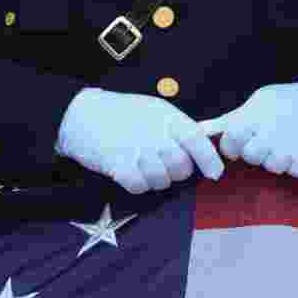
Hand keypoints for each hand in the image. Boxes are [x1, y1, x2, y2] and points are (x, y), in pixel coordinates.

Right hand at [56, 88, 224, 193]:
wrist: (82, 115)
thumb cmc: (122, 113)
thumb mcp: (154, 110)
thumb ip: (177, 127)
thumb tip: (204, 143)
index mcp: (166, 117)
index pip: (196, 139)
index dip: (209, 159)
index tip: (216, 173)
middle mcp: (154, 133)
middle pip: (181, 166)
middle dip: (177, 172)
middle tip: (164, 165)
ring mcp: (136, 150)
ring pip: (161, 180)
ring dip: (155, 179)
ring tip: (143, 166)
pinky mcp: (118, 165)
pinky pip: (139, 187)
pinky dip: (137, 185)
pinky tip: (130, 172)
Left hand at [199, 81, 297, 177]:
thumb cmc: (280, 106)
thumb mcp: (252, 108)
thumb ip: (224, 123)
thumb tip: (196, 131)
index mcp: (254, 115)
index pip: (231, 140)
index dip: (233, 146)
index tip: (243, 144)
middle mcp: (272, 128)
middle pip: (253, 156)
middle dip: (258, 154)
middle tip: (269, 143)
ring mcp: (293, 140)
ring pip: (275, 166)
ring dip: (280, 160)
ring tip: (287, 146)